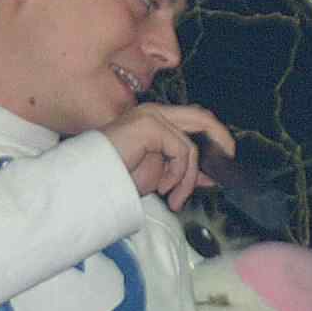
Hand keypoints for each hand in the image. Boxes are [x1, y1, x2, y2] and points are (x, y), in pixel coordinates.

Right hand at [101, 104, 233, 211]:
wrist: (87, 182)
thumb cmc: (116, 178)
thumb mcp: (158, 175)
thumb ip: (181, 169)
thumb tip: (209, 175)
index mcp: (155, 120)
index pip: (194, 121)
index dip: (213, 141)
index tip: (218, 172)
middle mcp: (154, 113)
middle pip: (203, 117)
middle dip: (221, 141)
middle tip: (224, 169)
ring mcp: (151, 116)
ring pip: (191, 145)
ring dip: (188, 178)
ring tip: (175, 197)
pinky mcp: (150, 125)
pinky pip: (181, 151)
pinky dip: (178, 174)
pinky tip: (163, 188)